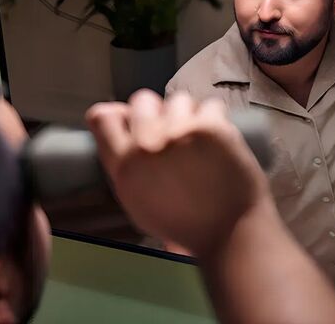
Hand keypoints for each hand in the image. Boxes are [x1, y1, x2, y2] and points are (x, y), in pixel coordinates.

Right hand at [86, 90, 270, 257]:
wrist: (231, 233)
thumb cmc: (186, 223)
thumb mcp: (138, 201)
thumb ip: (124, 163)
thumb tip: (115, 114)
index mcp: (124, 167)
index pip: (103, 118)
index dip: (120, 115)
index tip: (133, 121)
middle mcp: (147, 147)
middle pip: (143, 100)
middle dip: (157, 112)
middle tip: (172, 132)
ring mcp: (179, 134)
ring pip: (179, 100)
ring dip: (188, 115)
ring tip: (198, 139)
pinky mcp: (211, 128)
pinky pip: (210, 105)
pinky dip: (216, 119)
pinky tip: (217, 139)